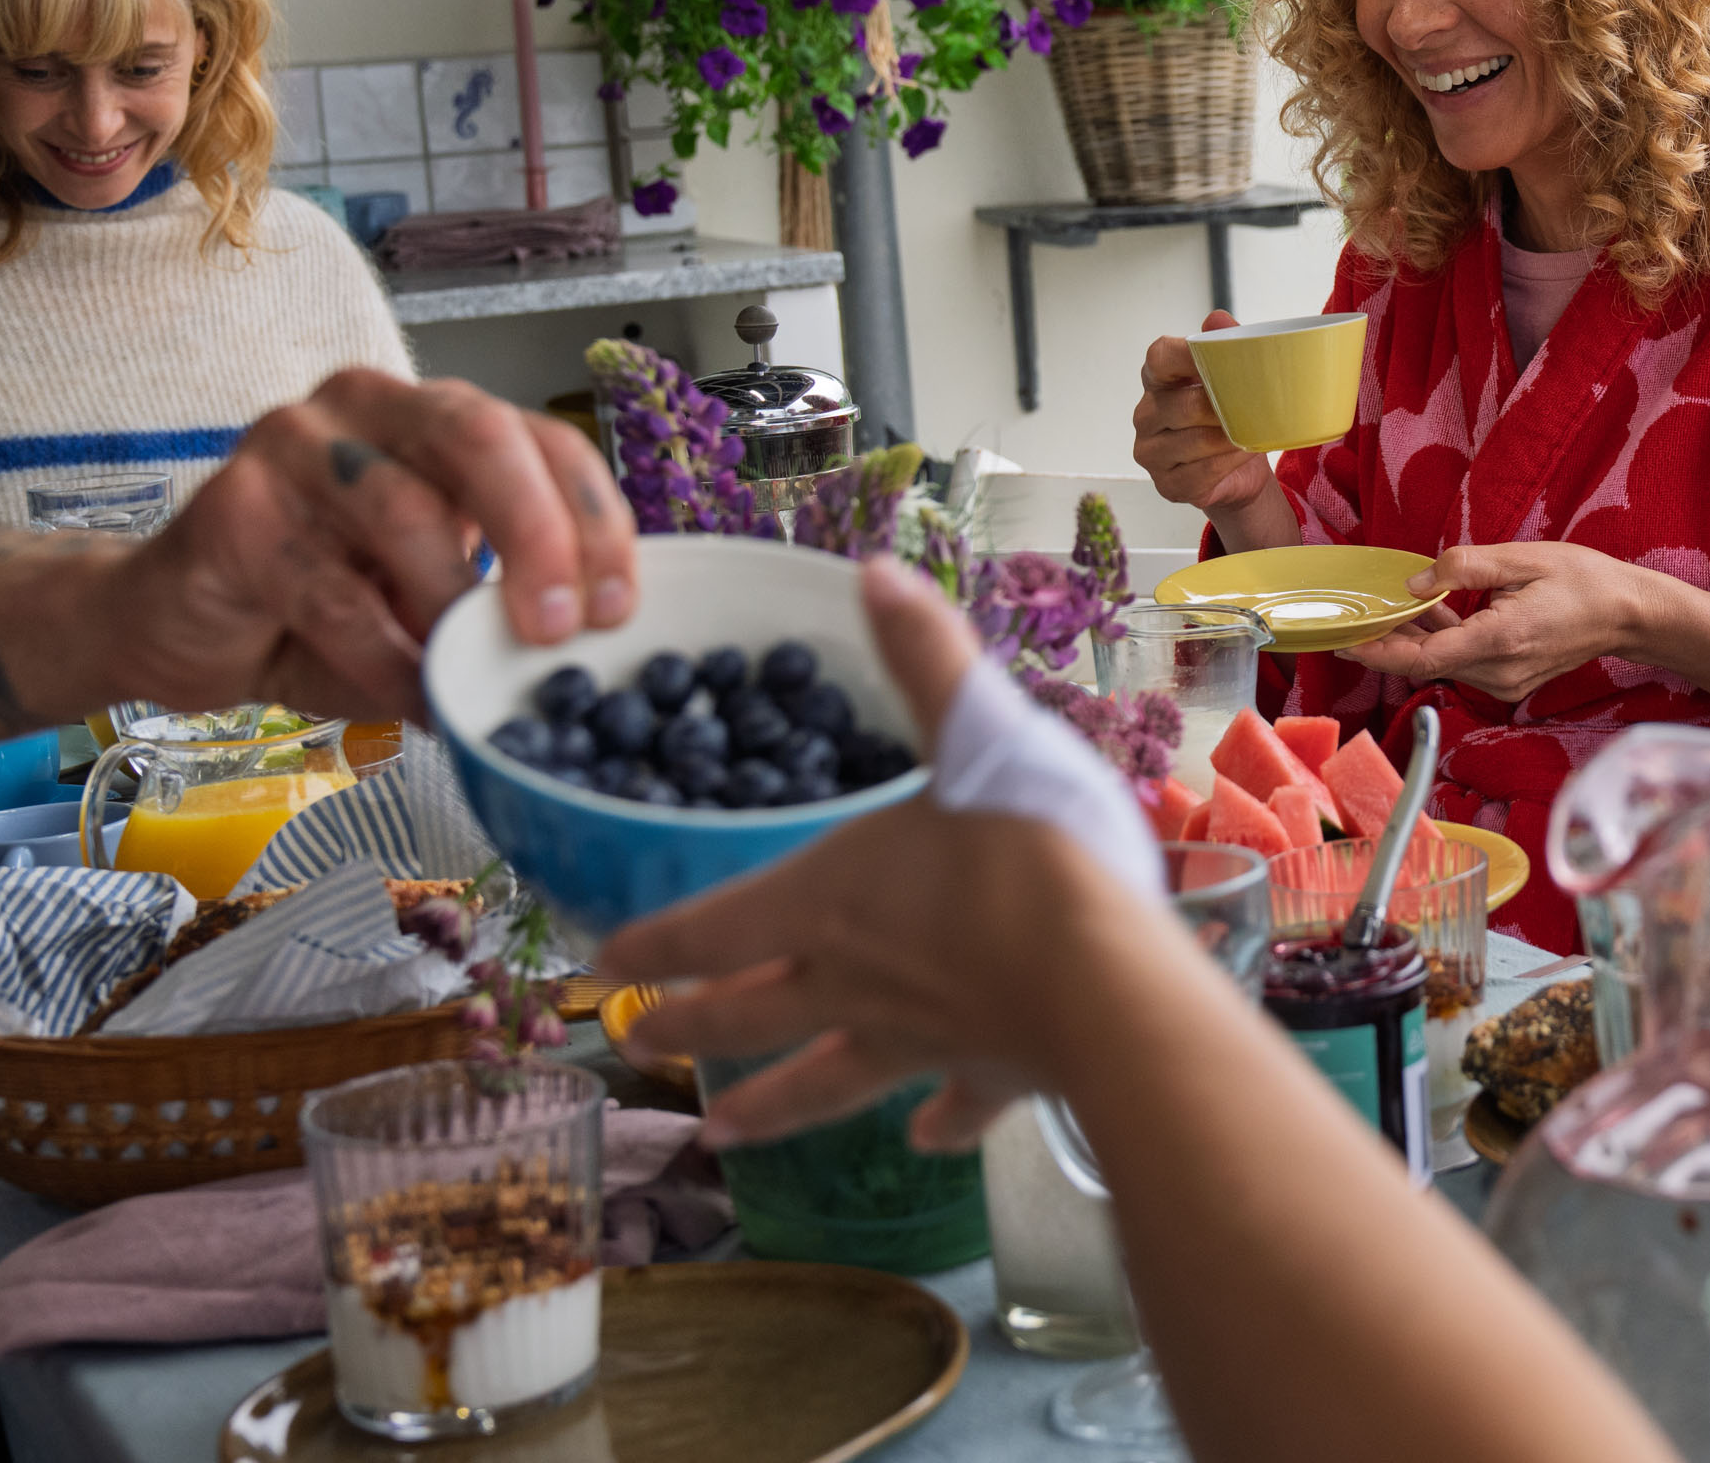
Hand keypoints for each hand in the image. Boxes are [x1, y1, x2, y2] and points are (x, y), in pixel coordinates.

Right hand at [108, 369, 636, 720]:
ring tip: (470, 676)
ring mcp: (293, 443)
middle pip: (479, 438)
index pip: (543, 440)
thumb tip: (595, 647)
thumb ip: (502, 600)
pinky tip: (408, 698)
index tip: (619, 606)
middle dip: (538, 534)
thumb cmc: (319, 607)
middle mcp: (371, 407)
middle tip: (559, 627)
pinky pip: (328, 587)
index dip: (593, 520)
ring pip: (402, 511)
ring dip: (450, 608)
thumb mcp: (432, 596)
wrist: (175, 627)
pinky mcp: (232, 505)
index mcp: (438, 416)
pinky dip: (382, 655)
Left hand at [601, 559, 1128, 1149]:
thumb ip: (925, 658)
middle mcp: (854, 982)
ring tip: (721, 1133)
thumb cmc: (1026, 855)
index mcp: (829, 900)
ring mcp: (919, 1039)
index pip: (713, 928)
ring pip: (822, 1080)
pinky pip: (952, 1106)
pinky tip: (924, 1139)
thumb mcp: (977, 731)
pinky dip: (935, 1124)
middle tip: (634, 1046)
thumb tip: (872, 570)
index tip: (602, 964)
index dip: (654, 943)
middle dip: (686, 1028)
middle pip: (747, 1014)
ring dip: (769, 1106)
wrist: (1107, 984)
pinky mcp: (992, 1076)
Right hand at [1134, 310, 1298, 550]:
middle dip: (1220, 407)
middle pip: (1181, 406)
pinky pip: (1200, 473)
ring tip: (1254, 432)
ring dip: (1229, 438)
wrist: (1242, 468)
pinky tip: (1244, 455)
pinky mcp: (1167, 485)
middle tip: (1253, 405)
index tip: (1218, 358)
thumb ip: (1226, 345)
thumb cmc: (1232, 415)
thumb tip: (1217, 318)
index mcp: (1157, 380)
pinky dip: (1228, 464)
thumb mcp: (1234, 378)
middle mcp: (1146, 415)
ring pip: (1192, 442)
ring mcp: (1151, 453)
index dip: (1186, 355)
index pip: (1159, 358)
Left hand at [1338, 542, 1666, 706]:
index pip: (1423, 658)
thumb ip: (1463, 567)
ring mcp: (1507, 681)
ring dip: (1417, 640)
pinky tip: (1434, 614)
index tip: (1347, 642)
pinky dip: (1444, 642)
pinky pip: (1465, 664)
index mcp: (1500, 640)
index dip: (1380, 653)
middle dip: (1390, 643)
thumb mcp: (1522, 559)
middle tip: (1355, 620)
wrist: (1629, 614)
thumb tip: (1414, 582)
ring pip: (1445, 664)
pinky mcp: (1512, 680)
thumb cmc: (1583, 580)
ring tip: (1391, 611)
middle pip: (1428, 664)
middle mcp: (1500, 671)